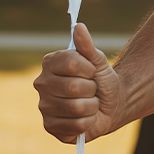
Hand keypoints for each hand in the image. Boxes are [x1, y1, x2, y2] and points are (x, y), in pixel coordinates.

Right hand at [34, 22, 120, 142]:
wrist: (111, 104)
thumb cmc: (101, 79)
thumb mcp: (98, 60)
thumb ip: (87, 45)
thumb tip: (78, 26)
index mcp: (50, 63)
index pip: (70, 62)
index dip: (89, 69)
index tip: (92, 71)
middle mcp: (42, 84)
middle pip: (73, 87)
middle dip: (91, 89)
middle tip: (91, 90)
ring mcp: (44, 107)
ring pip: (76, 107)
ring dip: (92, 106)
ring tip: (89, 104)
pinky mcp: (49, 127)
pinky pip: (75, 126)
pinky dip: (88, 122)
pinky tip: (85, 118)